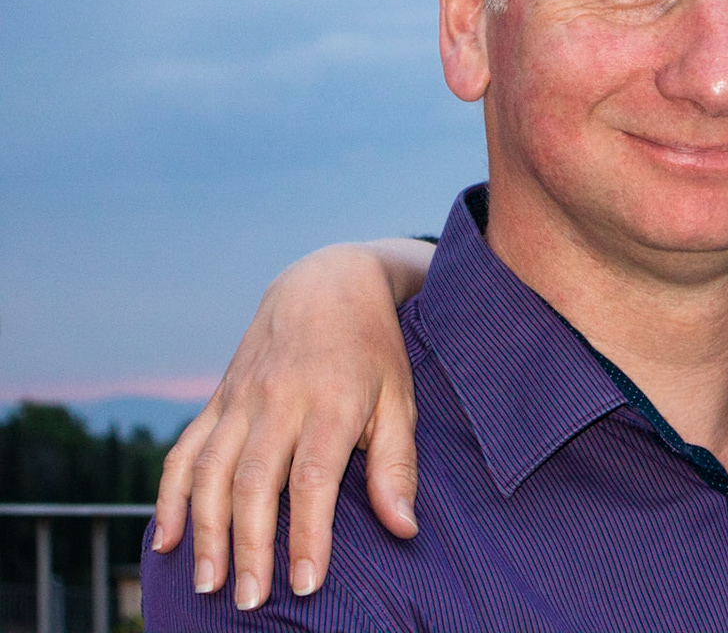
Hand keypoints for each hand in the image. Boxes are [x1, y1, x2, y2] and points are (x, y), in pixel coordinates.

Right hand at [151, 239, 432, 608]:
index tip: (306, 584)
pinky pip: (185, 450)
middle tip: (250, 600)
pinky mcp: (218, 399)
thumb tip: (404, 528)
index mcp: (332, 402)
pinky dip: (171, 496)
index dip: (307, 535)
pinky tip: (167, 539)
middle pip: (253, 481)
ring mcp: (241, 398)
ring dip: (205, 530)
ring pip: (211, 471)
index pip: (313, 480)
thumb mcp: (401, 398)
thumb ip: (398, 465)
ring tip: (208, 583)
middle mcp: (279, 400)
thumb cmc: (374, 349)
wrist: (327, 282)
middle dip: (248, 547)